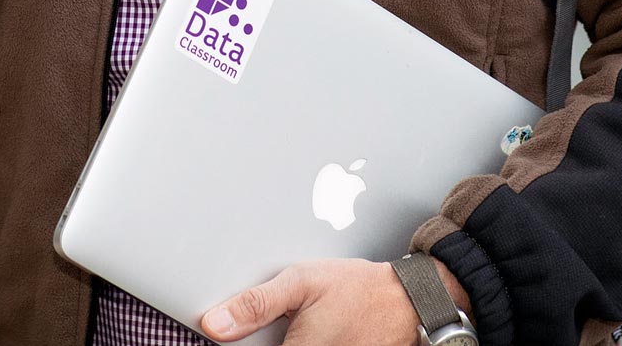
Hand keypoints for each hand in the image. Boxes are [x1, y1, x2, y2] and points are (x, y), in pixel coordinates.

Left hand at [199, 256, 471, 343]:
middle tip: (289, 322)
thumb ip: (255, 305)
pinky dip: (306, 343)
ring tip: (302, 327)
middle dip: (271, 341)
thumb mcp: (302, 282)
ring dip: (289, 341)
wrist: (406, 300)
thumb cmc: (357, 289)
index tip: (234, 338)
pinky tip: (312, 333)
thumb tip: (214, 324)